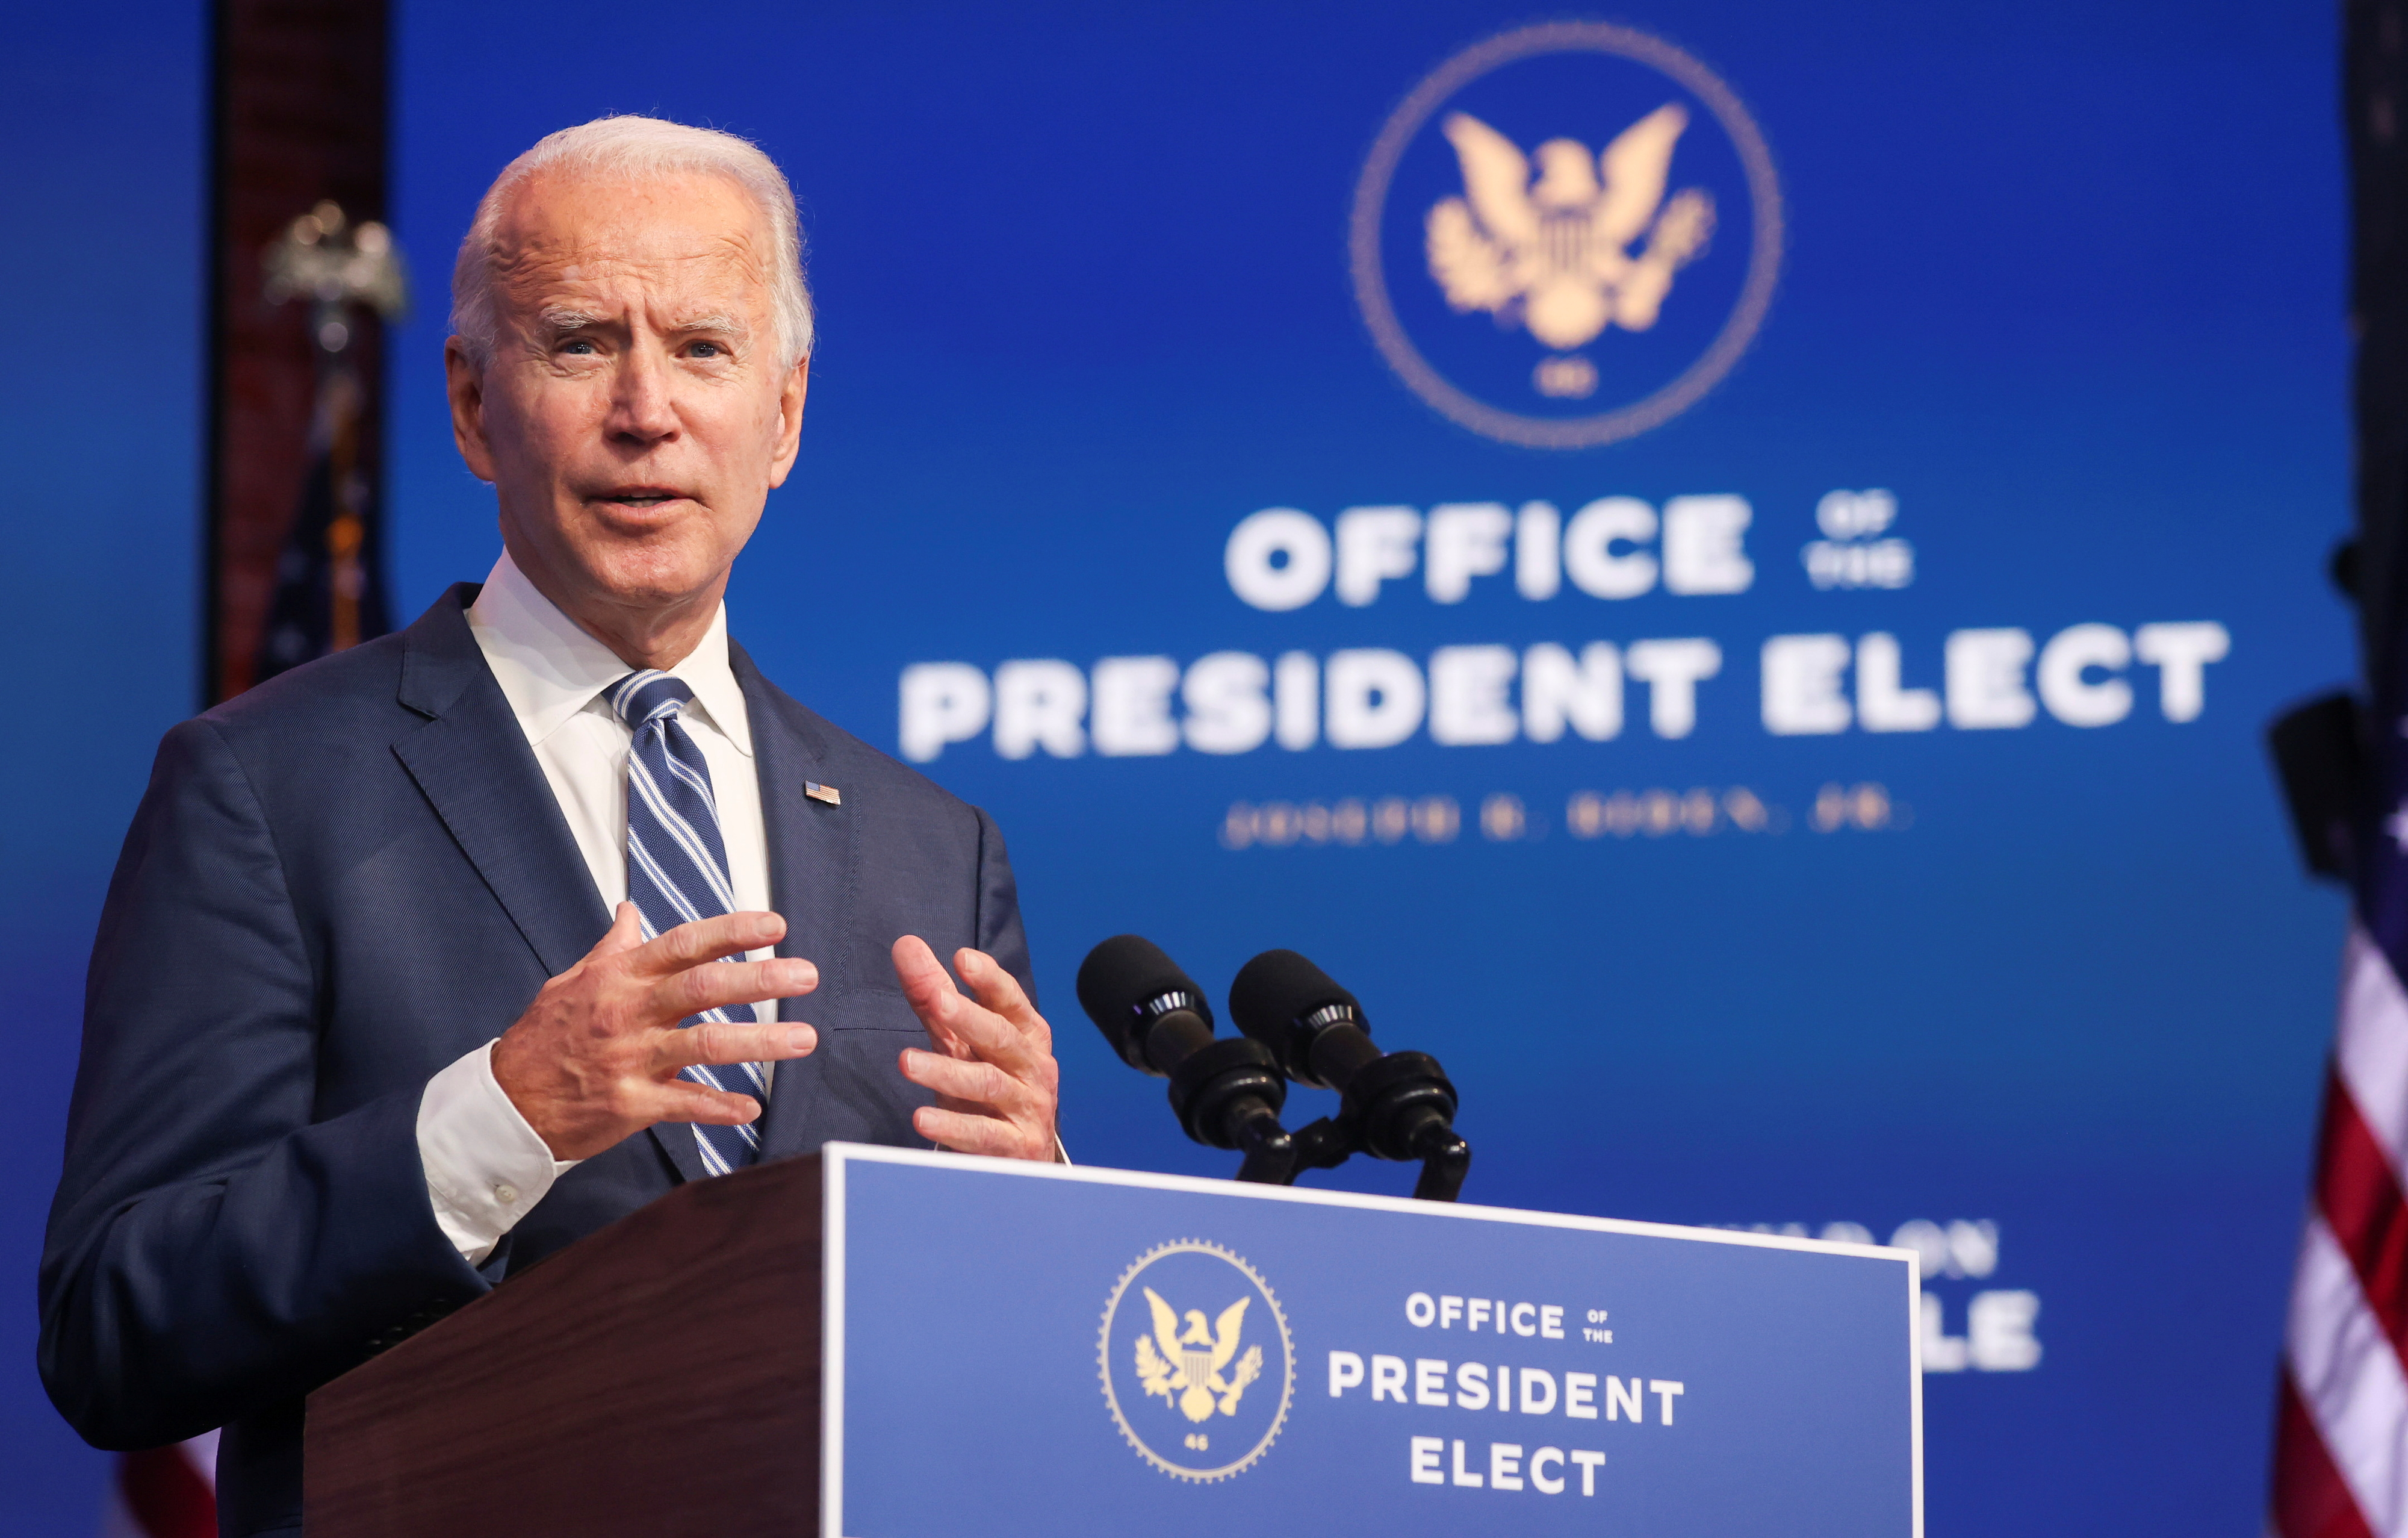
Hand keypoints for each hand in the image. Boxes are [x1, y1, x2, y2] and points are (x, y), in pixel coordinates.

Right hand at [492, 903, 819, 1159]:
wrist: (505, 1102)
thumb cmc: (544, 1037)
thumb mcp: (572, 981)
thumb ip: (611, 948)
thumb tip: (630, 911)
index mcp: (619, 978)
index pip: (684, 944)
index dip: (731, 931)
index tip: (775, 925)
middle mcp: (627, 1013)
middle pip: (703, 988)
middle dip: (760, 979)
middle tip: (806, 975)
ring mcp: (629, 1059)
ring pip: (705, 1045)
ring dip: (760, 1042)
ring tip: (804, 1038)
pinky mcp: (629, 1104)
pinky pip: (684, 1104)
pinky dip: (720, 1107)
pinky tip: (752, 1108)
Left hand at [892, 936, 1059, 1160]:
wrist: (1023, 1158)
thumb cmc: (990, 1091)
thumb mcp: (963, 1043)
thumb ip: (935, 997)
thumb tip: (907, 946)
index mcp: (1026, 1036)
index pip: (1011, 1001)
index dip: (989, 980)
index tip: (962, 958)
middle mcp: (1032, 1068)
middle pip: (1001, 1038)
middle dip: (970, 1017)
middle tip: (937, 1001)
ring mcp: (1027, 1108)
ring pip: (988, 1084)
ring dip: (946, 1072)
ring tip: (907, 1063)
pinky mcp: (1015, 1147)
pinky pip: (982, 1134)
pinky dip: (952, 1127)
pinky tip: (922, 1118)